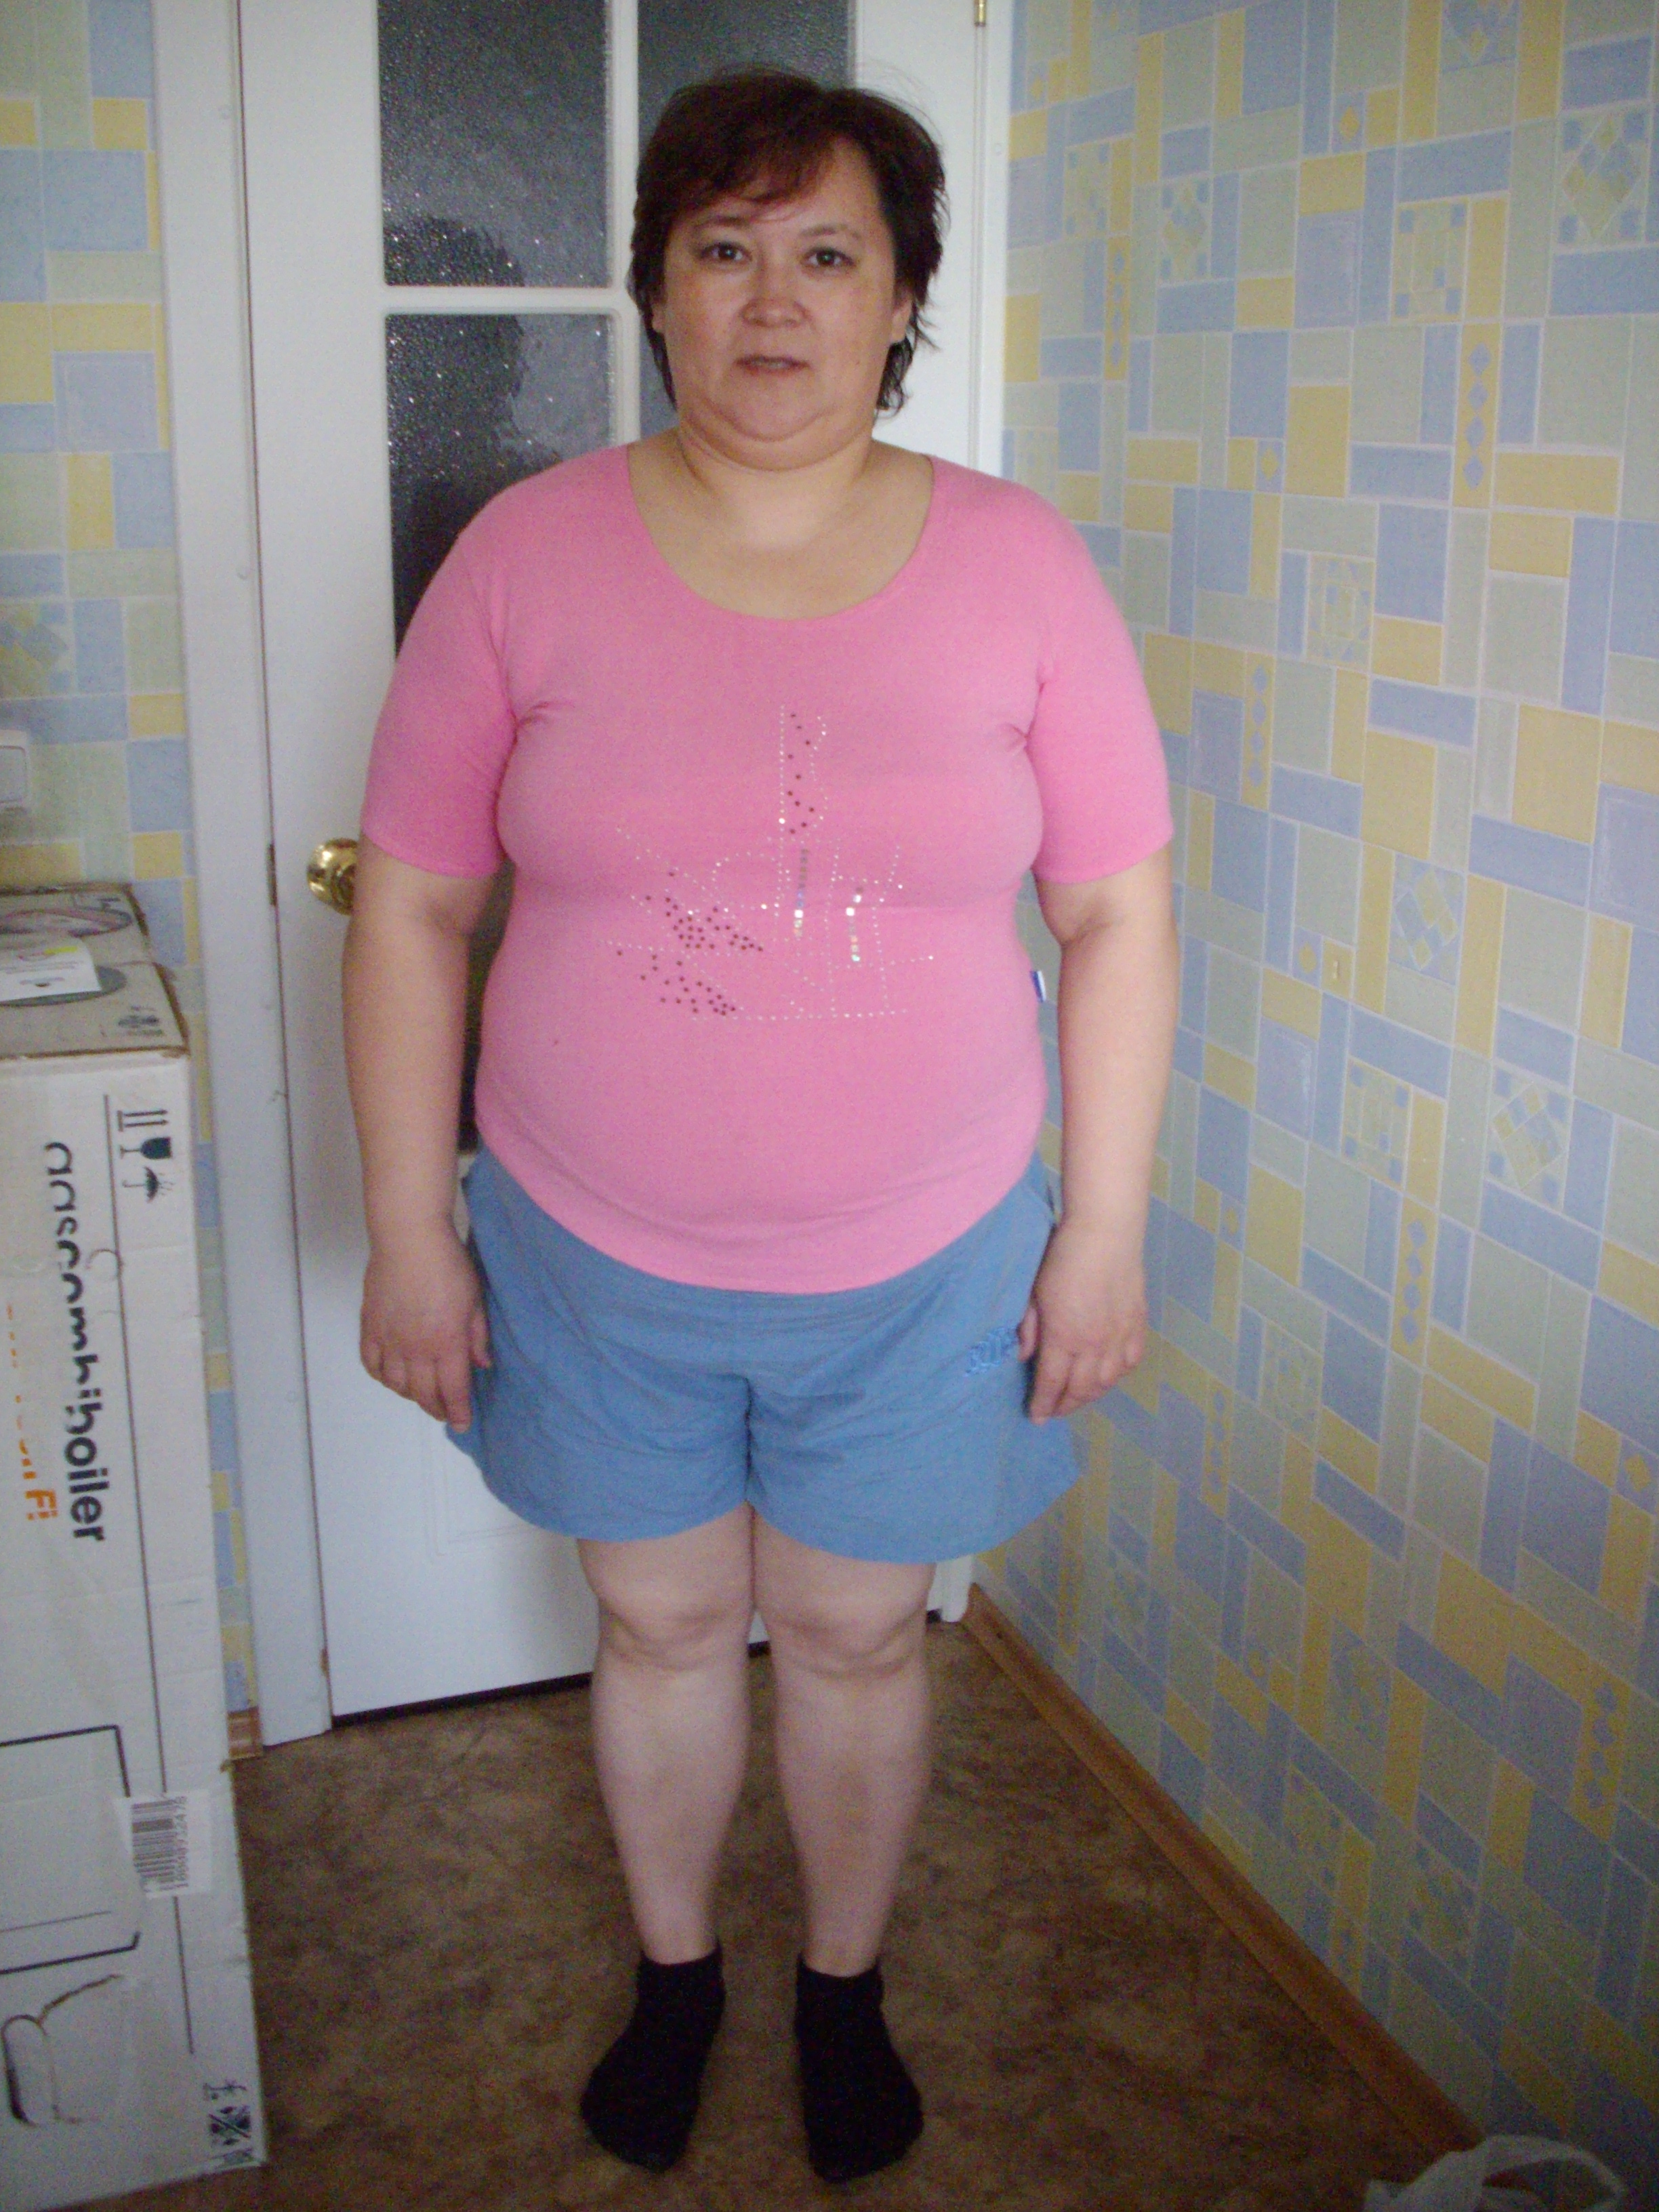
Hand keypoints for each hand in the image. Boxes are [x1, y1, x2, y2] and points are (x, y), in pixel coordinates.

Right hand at [360, 1222, 490, 1429]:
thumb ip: (478, 1336)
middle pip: (423, 1393)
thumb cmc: (447, 1263)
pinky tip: (392, 1377)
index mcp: (446, 1342)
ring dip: (410, 1395)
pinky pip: (372, 1364)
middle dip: (436, 1408)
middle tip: (444, 1412)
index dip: (457, 1411)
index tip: (462, 1423)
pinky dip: (382, 1377)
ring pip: (396, 1384)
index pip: (452, 1390)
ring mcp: (389, 1339)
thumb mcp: (475, 1300)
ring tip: (421, 1394)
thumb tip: (482, 1364)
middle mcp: (416, 1348)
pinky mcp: (370, 1326)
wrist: (409, 1238)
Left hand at [1017, 1218, 1147, 1422]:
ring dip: (1090, 1395)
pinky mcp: (1137, 1325)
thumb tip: (1023, 1358)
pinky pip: (1129, 1362)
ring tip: (1077, 1397)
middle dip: (1065, 1405)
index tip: (1036, 1418)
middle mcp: (1094, 1345)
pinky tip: (1107, 1375)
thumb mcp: (1034, 1293)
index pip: (1052, 1384)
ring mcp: (1120, 1337)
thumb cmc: (1062, 1257)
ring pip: (1107, 1381)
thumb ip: (1029, 1329)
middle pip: (1081, 1389)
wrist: (1106, 1233)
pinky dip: (1117, 1375)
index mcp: (1064, 1337)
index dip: (1043, 1404)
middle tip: (1054, 1411)